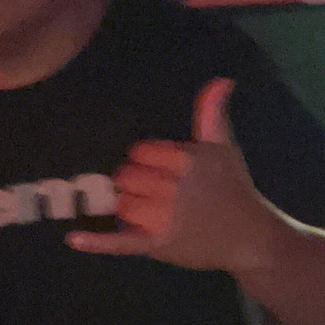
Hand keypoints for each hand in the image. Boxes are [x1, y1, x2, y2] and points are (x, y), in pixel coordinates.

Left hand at [65, 78, 277, 273]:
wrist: (250, 237)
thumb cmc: (234, 189)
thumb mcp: (224, 147)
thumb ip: (213, 113)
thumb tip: (222, 79)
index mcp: (186, 160)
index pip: (141, 153)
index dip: (147, 161)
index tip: (163, 171)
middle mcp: (174, 187)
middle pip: (128, 178)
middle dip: (135, 184)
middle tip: (155, 193)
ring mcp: (165, 218)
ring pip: (123, 205)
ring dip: (129, 207)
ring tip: (150, 211)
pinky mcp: (159, 245)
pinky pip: (122, 241)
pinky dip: (97, 242)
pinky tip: (74, 239)